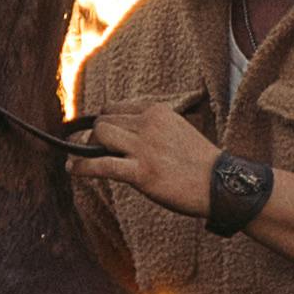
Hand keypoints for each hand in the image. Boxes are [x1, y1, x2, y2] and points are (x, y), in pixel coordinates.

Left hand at [73, 101, 220, 219]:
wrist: (221, 184)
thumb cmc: (200, 163)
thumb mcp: (177, 131)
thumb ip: (151, 128)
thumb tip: (124, 136)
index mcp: (157, 112)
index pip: (116, 108)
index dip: (104, 121)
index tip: (99, 134)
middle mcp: (149, 124)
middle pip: (104, 122)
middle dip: (94, 137)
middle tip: (91, 151)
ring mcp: (144, 148)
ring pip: (100, 137)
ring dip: (87, 148)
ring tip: (80, 160)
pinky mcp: (141, 172)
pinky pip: (101, 165)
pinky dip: (82, 167)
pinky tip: (72, 169)